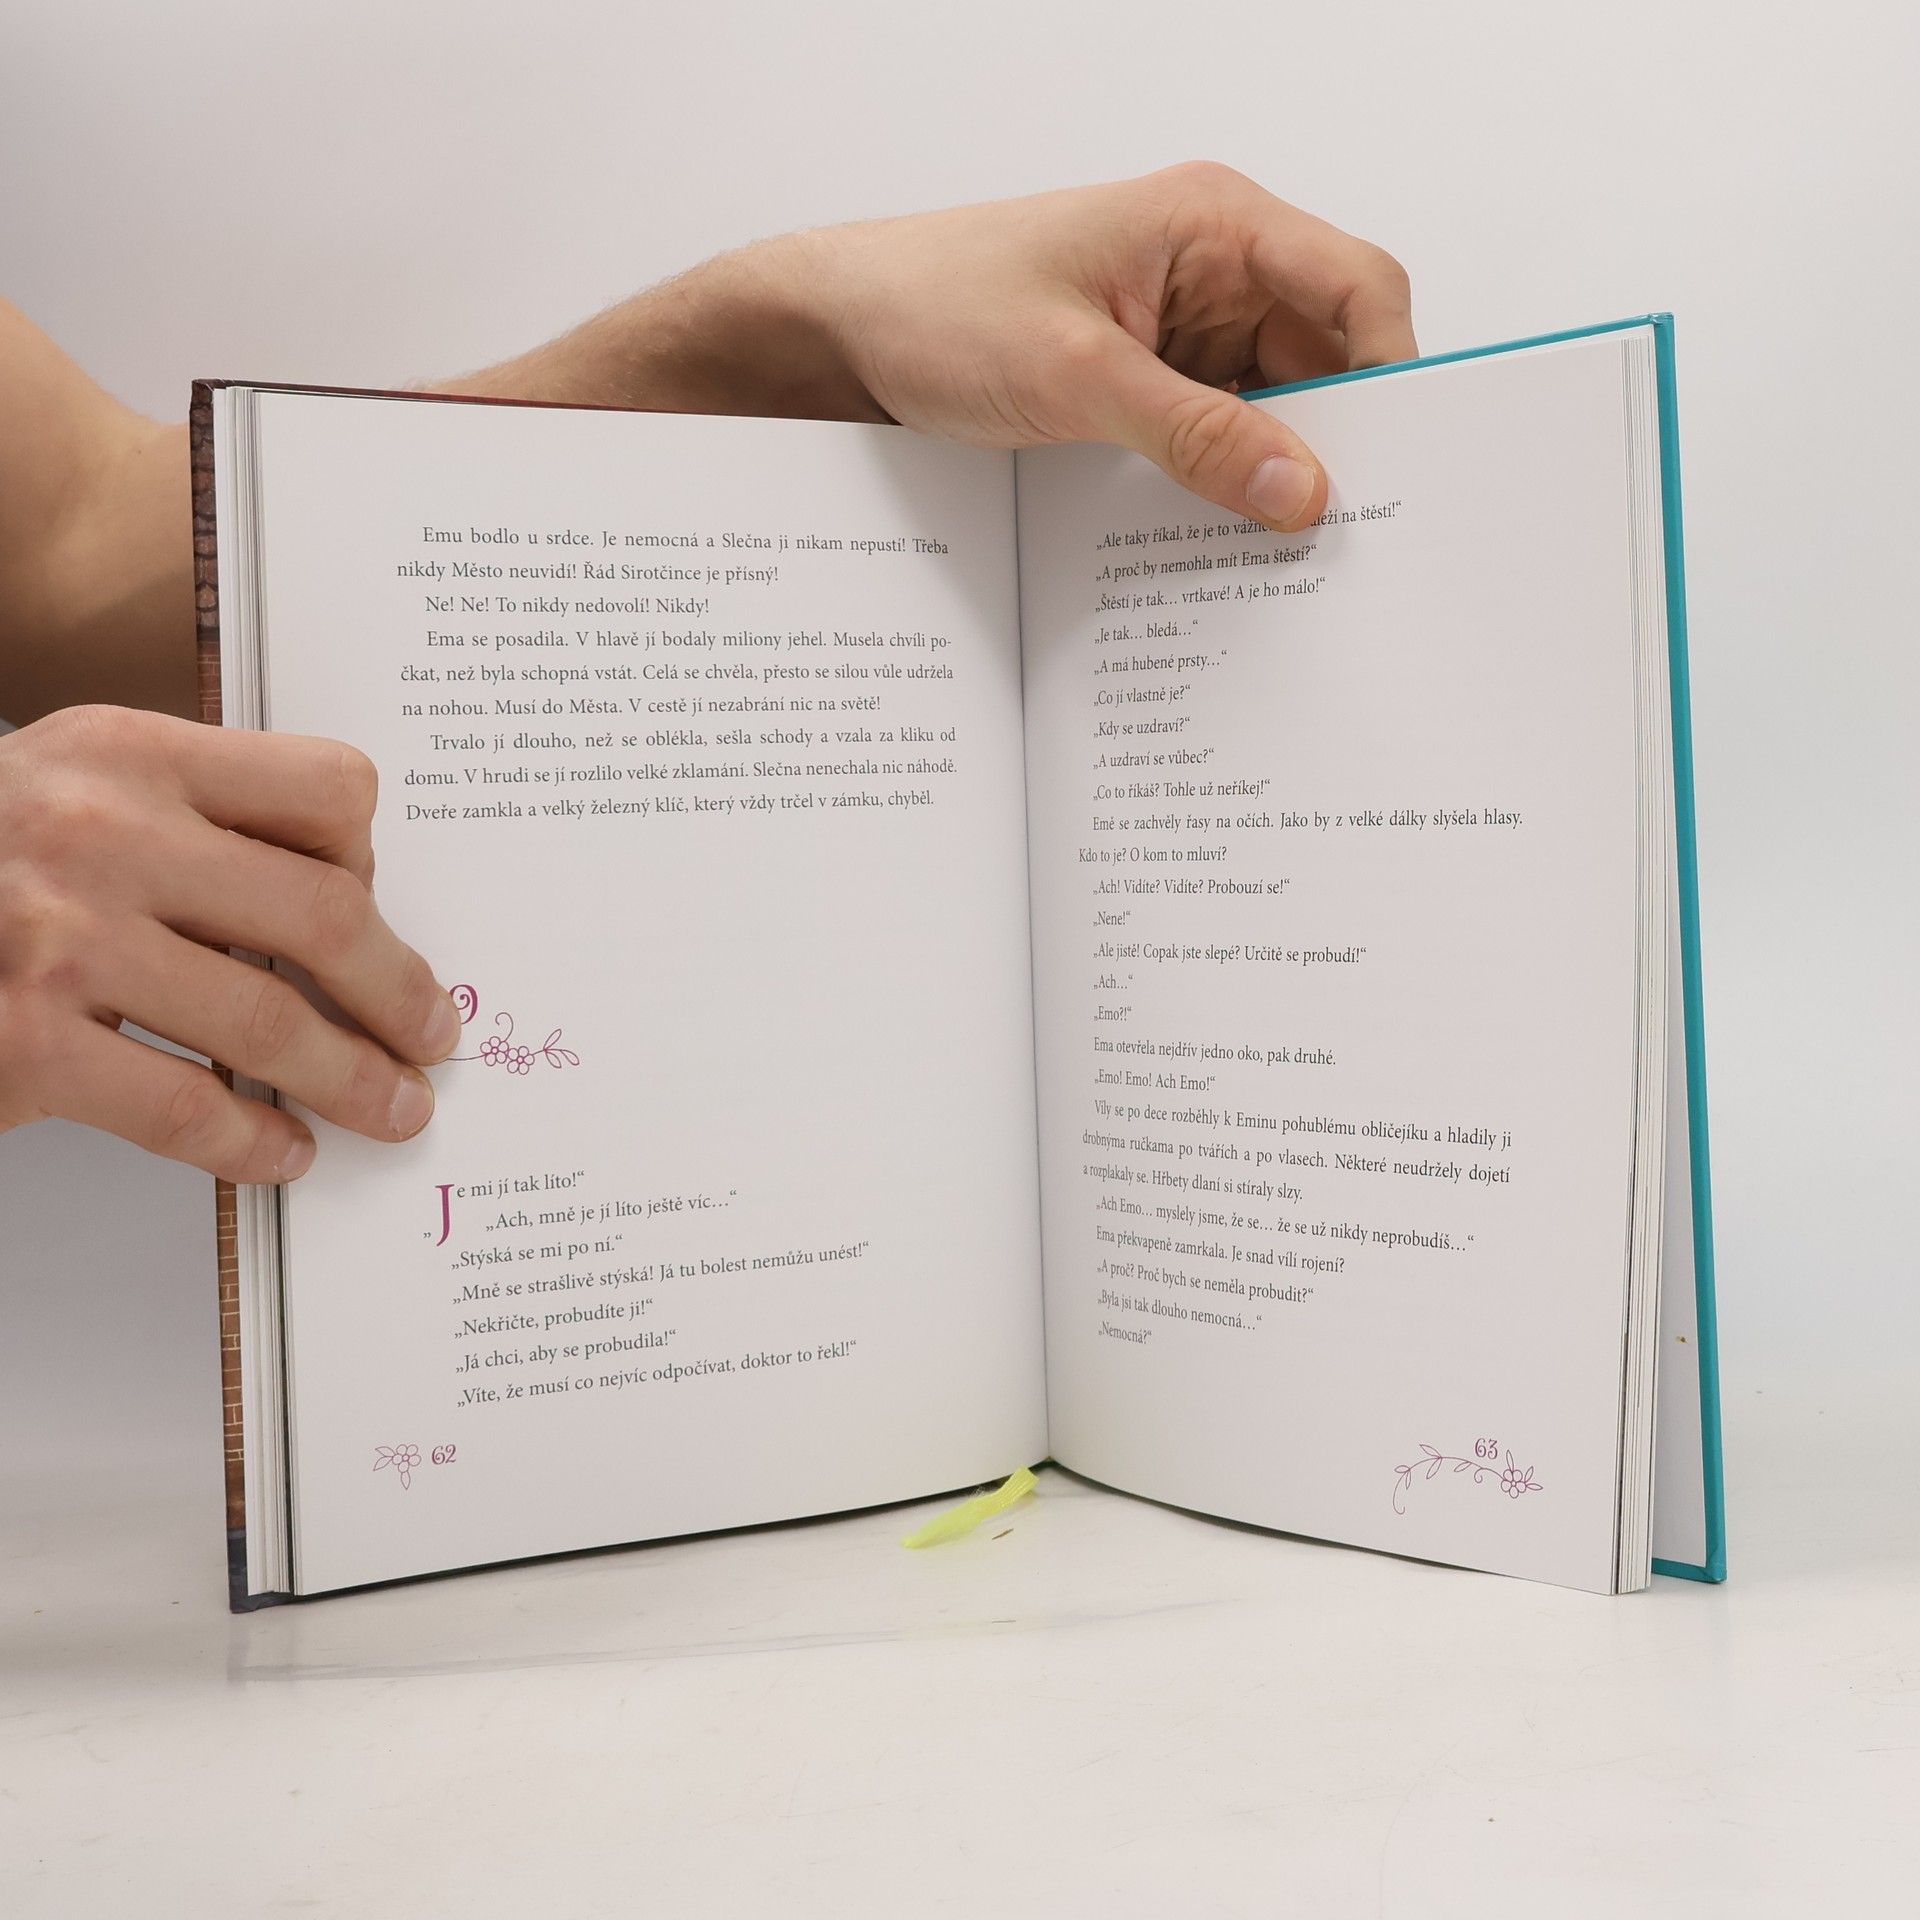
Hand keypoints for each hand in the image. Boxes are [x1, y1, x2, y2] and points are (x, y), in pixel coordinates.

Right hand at [0, 706, 460, 1181]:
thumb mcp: (76, 785)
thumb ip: (195, 816)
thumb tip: (345, 901)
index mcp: (132, 753)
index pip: (327, 790)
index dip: (374, 859)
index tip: (382, 911)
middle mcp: (102, 833)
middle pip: (325, 916)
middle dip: (401, 993)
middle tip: (435, 1034)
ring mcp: (61, 941)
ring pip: (271, 1024)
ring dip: (354, 1080)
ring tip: (393, 1109)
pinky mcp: (25, 1045)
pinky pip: (185, 1108)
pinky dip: (253, 1141)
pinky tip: (282, 1152)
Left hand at [798, 163, 1415, 530]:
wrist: (843, 330)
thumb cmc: (936, 306)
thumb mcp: (1073, 377)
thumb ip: (1193, 436)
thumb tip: (1302, 491)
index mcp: (1213, 222)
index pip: (1356, 285)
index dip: (1394, 371)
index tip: (1395, 464)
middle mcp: (1212, 268)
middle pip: (1328, 354)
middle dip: (1340, 437)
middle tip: (1346, 528)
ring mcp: (1182, 327)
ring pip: (1276, 404)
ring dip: (1278, 468)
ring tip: (1282, 547)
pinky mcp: (1148, 379)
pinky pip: (1219, 431)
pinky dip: (1227, 478)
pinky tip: (1222, 534)